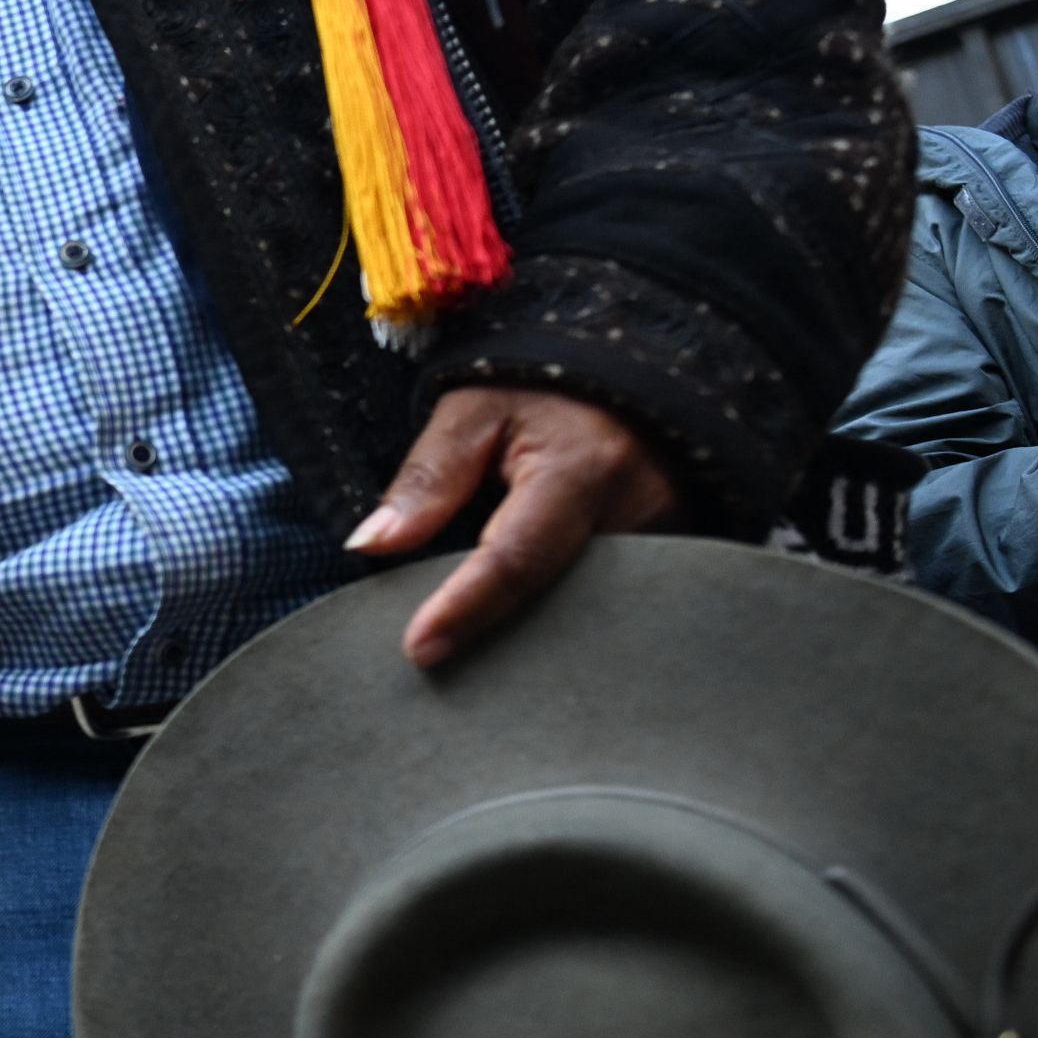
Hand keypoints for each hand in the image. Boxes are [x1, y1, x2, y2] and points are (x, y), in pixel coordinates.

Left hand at [351, 386, 680, 669]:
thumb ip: (428, 477)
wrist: (627, 379)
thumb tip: (371, 545)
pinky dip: (562, 612)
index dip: (465, 609)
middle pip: (555, 600)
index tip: (419, 651)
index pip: (515, 559)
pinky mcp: (667, 552)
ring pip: (585, 607)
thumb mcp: (474, 409)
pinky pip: (608, 599)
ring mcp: (661, 540)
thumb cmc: (541, 387)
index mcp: (581, 470)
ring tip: (476, 647)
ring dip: (531, 628)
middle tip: (436, 657)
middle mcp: (635, 514)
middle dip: (498, 636)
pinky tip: (523, 624)